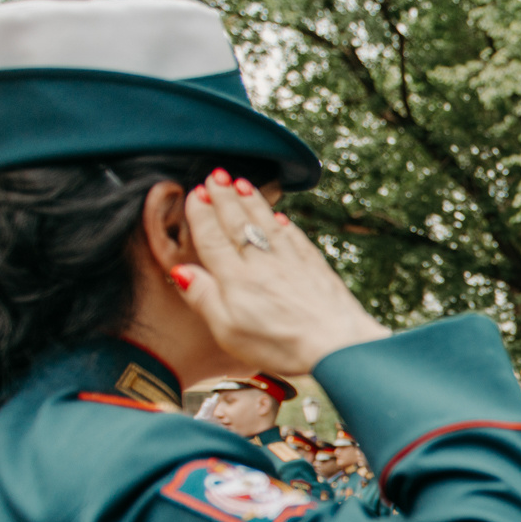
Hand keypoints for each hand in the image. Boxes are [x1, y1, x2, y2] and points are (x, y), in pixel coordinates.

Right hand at [174, 172, 388, 373]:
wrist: (339, 346)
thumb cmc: (281, 345)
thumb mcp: (229, 332)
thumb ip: (204, 298)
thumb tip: (181, 271)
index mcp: (237, 279)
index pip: (213, 239)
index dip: (202, 215)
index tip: (196, 193)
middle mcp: (264, 264)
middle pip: (240, 224)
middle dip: (226, 198)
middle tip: (217, 175)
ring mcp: (293, 263)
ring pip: (269, 225)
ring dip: (254, 202)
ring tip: (242, 184)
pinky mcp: (317, 269)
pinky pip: (297, 239)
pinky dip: (286, 225)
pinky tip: (281, 217)